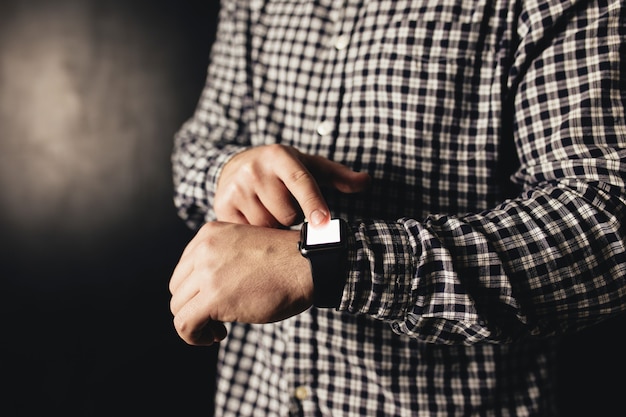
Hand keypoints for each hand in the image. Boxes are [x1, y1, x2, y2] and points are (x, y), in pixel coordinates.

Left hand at [169, 221, 312, 345]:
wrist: (307, 266)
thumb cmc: (286, 261)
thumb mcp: (244, 248)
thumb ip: (220, 259)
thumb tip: (203, 291)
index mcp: (209, 234)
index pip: (184, 268)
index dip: (196, 291)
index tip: (215, 301)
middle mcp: (203, 249)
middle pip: (178, 288)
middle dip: (194, 306)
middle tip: (216, 319)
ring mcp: (206, 272)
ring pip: (178, 307)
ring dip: (195, 323)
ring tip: (218, 330)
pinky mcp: (213, 297)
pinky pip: (184, 324)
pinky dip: (194, 336)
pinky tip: (215, 336)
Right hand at [215, 144, 369, 227]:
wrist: (234, 166)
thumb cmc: (282, 170)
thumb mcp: (309, 166)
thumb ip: (339, 176)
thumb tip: (367, 182)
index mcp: (280, 157)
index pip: (301, 182)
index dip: (314, 204)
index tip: (323, 222)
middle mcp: (255, 169)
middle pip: (286, 214)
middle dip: (291, 217)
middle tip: (285, 206)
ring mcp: (236, 188)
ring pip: (267, 227)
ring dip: (274, 227)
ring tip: (269, 211)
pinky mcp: (222, 206)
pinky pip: (247, 233)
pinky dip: (255, 232)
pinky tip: (254, 219)